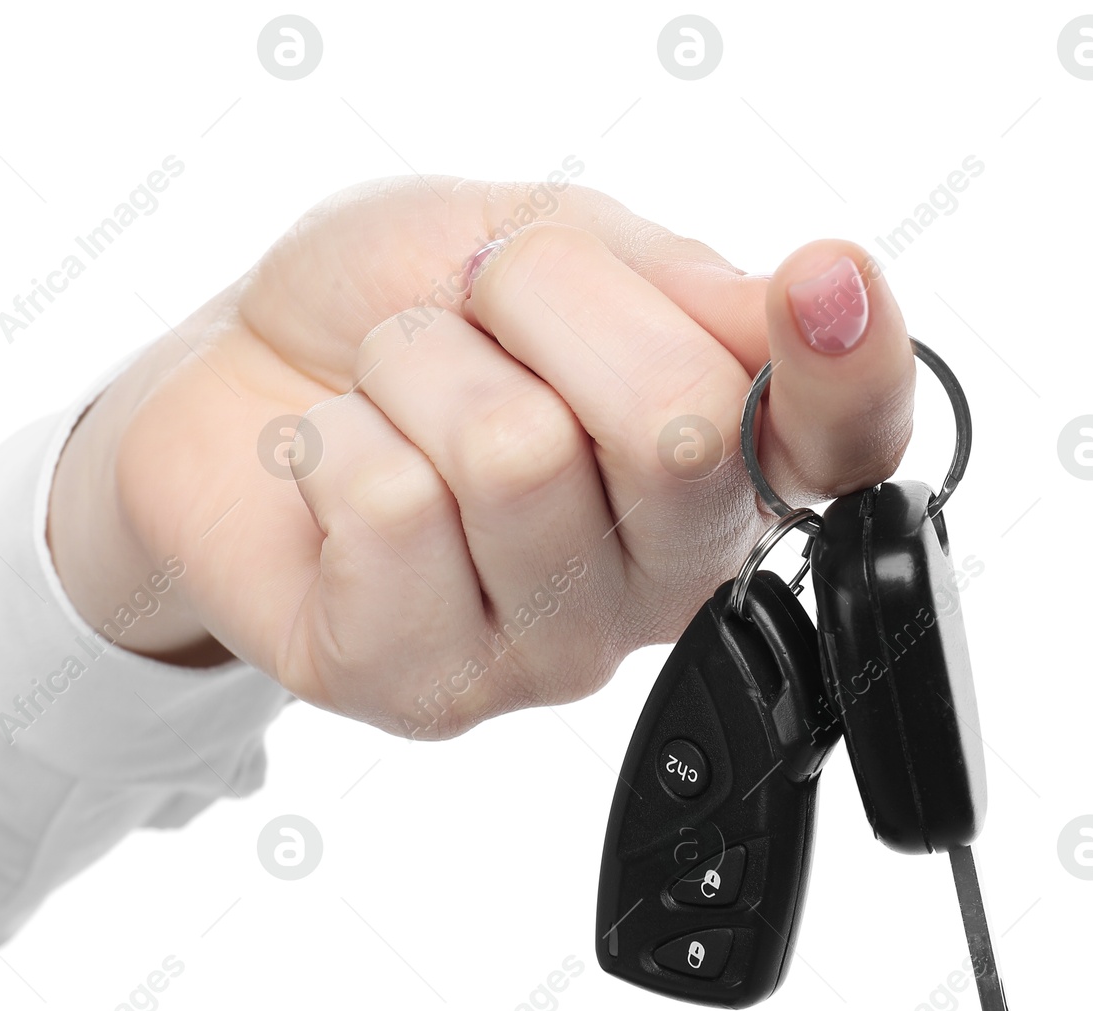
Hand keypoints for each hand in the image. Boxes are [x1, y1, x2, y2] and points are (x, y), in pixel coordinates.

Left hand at [48, 176, 914, 736]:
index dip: (857, 370)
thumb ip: (669, 284)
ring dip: (420, 366)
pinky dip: (336, 436)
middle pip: (681, 428)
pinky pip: (391, 505)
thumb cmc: (398, 312)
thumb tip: (799, 310)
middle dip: (547, 302)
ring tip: (394, 391)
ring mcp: (547, 653)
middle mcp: (656, 582)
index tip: (827, 283)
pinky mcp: (423, 689)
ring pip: (516, 453)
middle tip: (477, 310)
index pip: (847, 448)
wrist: (235, 378)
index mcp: (719, 464)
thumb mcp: (538, 239)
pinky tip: (336, 466)